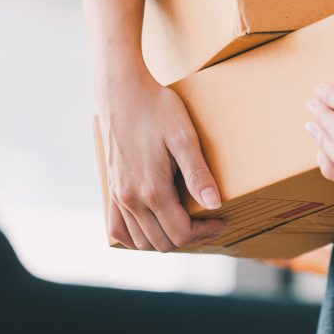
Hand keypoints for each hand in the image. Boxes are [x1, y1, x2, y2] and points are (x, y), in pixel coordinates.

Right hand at [97, 62, 225, 251]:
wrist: (123, 91)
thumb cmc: (157, 108)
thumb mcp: (184, 137)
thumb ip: (198, 174)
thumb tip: (215, 204)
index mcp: (152, 190)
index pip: (181, 233)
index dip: (205, 232)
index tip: (221, 220)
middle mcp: (131, 199)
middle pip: (163, 242)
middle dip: (190, 238)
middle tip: (209, 222)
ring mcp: (118, 195)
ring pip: (141, 241)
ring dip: (166, 239)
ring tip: (186, 225)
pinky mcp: (112, 188)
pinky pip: (117, 228)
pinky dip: (136, 237)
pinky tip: (152, 227)